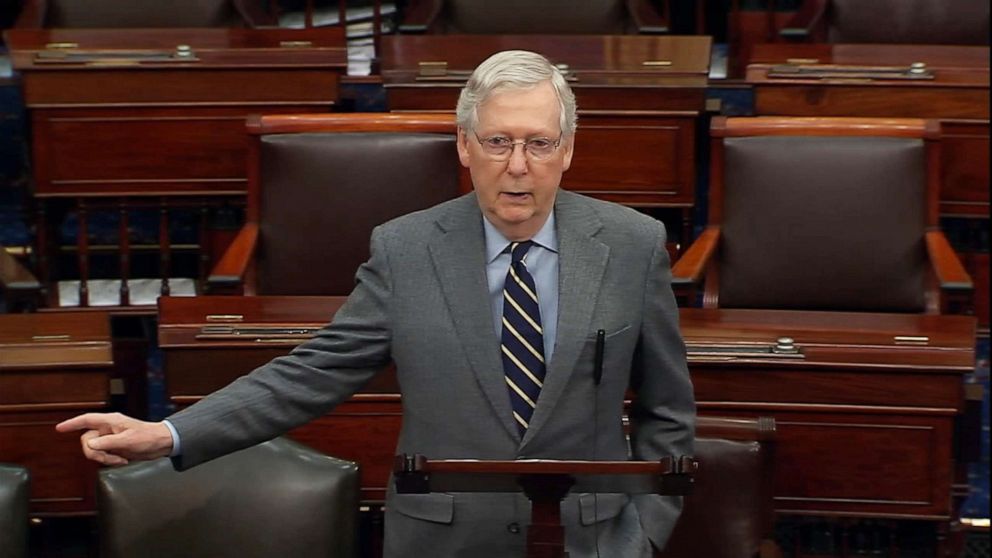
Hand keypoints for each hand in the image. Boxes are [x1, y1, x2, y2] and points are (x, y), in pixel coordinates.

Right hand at [55, 412, 173, 465]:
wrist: (161, 444)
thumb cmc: (148, 437)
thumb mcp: (128, 441)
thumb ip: (108, 443)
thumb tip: (90, 445)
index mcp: (111, 421)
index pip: (87, 420)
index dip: (72, 423)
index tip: (59, 428)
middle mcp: (108, 429)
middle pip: (87, 440)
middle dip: (95, 453)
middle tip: (110, 458)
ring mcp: (111, 438)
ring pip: (94, 450)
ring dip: (104, 458)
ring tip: (120, 460)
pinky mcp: (114, 448)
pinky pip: (102, 456)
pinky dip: (109, 460)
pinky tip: (122, 461)